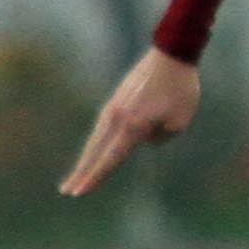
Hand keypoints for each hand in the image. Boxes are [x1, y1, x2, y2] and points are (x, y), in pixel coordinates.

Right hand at [60, 48, 200, 195]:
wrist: (171, 55)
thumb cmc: (180, 90)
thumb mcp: (179, 122)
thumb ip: (160, 138)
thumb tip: (143, 139)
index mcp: (133, 126)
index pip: (110, 159)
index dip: (95, 177)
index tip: (79, 192)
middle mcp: (117, 118)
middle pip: (94, 152)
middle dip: (82, 173)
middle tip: (67, 191)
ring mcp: (113, 108)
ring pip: (97, 139)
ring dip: (87, 159)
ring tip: (78, 177)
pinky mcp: (116, 100)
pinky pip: (106, 127)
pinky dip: (99, 143)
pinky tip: (97, 152)